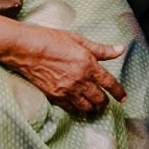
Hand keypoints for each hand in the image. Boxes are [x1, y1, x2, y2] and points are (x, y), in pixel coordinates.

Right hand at [0, 19, 126, 113]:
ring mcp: (67, 91)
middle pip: (99, 99)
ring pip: (87, 107)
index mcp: (88, 64)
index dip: (118, 92)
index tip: (123, 98)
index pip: (109, 83)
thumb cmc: (50, 39)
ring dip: (92, 107)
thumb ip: (101, 49)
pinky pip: (71, 109)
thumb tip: (120, 49)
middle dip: (105, 102)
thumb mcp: (78, 39)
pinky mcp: (55, 97)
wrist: (26, 49)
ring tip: (93, 106)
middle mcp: (80, 80)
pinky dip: (77, 109)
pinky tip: (78, 106)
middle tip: (105, 101)